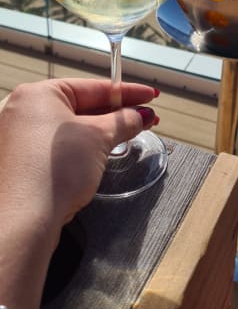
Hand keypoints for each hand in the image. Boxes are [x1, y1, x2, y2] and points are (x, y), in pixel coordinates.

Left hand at [0, 78, 158, 230]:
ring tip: (128, 135)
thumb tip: (139, 116)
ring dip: (101, 131)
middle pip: (81, 106)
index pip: (92, 87)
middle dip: (116, 114)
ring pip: (71, 128)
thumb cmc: (51, 172)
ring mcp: (18, 138)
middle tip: (144, 117)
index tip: (148, 96)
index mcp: (37, 94)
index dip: (126, 92)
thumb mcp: (99, 137)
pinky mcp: (21, 162)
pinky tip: (101, 154)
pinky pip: (59, 146)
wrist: (24, 221)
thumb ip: (123, 122)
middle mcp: (23, 111)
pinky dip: (82, 147)